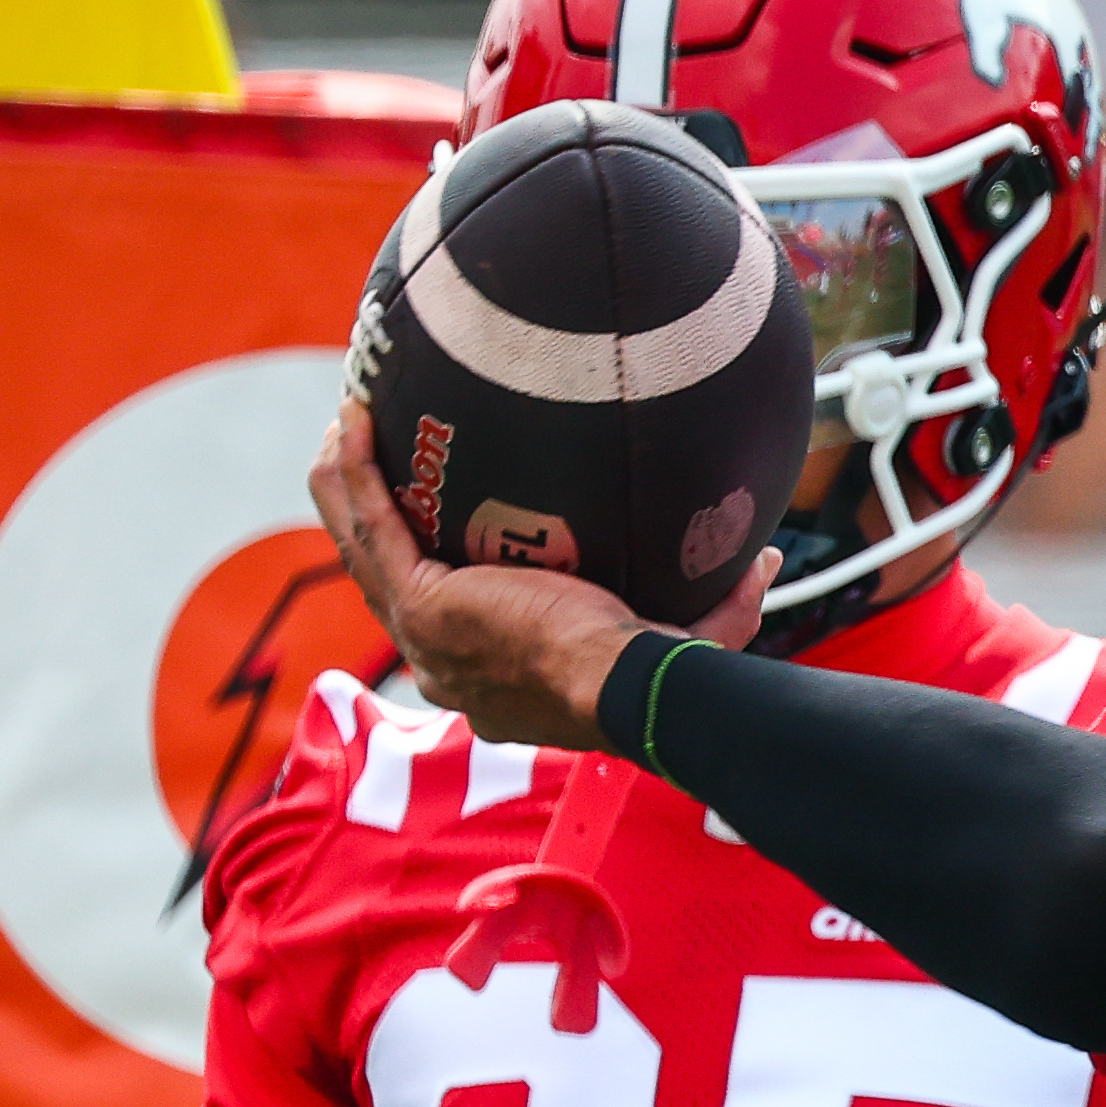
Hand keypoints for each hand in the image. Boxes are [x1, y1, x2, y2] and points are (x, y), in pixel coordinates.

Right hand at [309, 400, 773, 750]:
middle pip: (383, 576)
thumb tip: (760, 557)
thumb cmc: (660, 673)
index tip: (438, 512)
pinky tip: (353, 420)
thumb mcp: (687, 635)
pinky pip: (369, 523)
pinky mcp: (421, 605)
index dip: (430, 561)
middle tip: (368, 451)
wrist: (629, 686)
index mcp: (492, 674)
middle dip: (369, 511)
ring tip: (347, 424)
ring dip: (345, 481)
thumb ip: (723, 601)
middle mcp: (443, 662)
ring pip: (359, 546)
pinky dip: (353, 472)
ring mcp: (422, 636)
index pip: (446, 614)